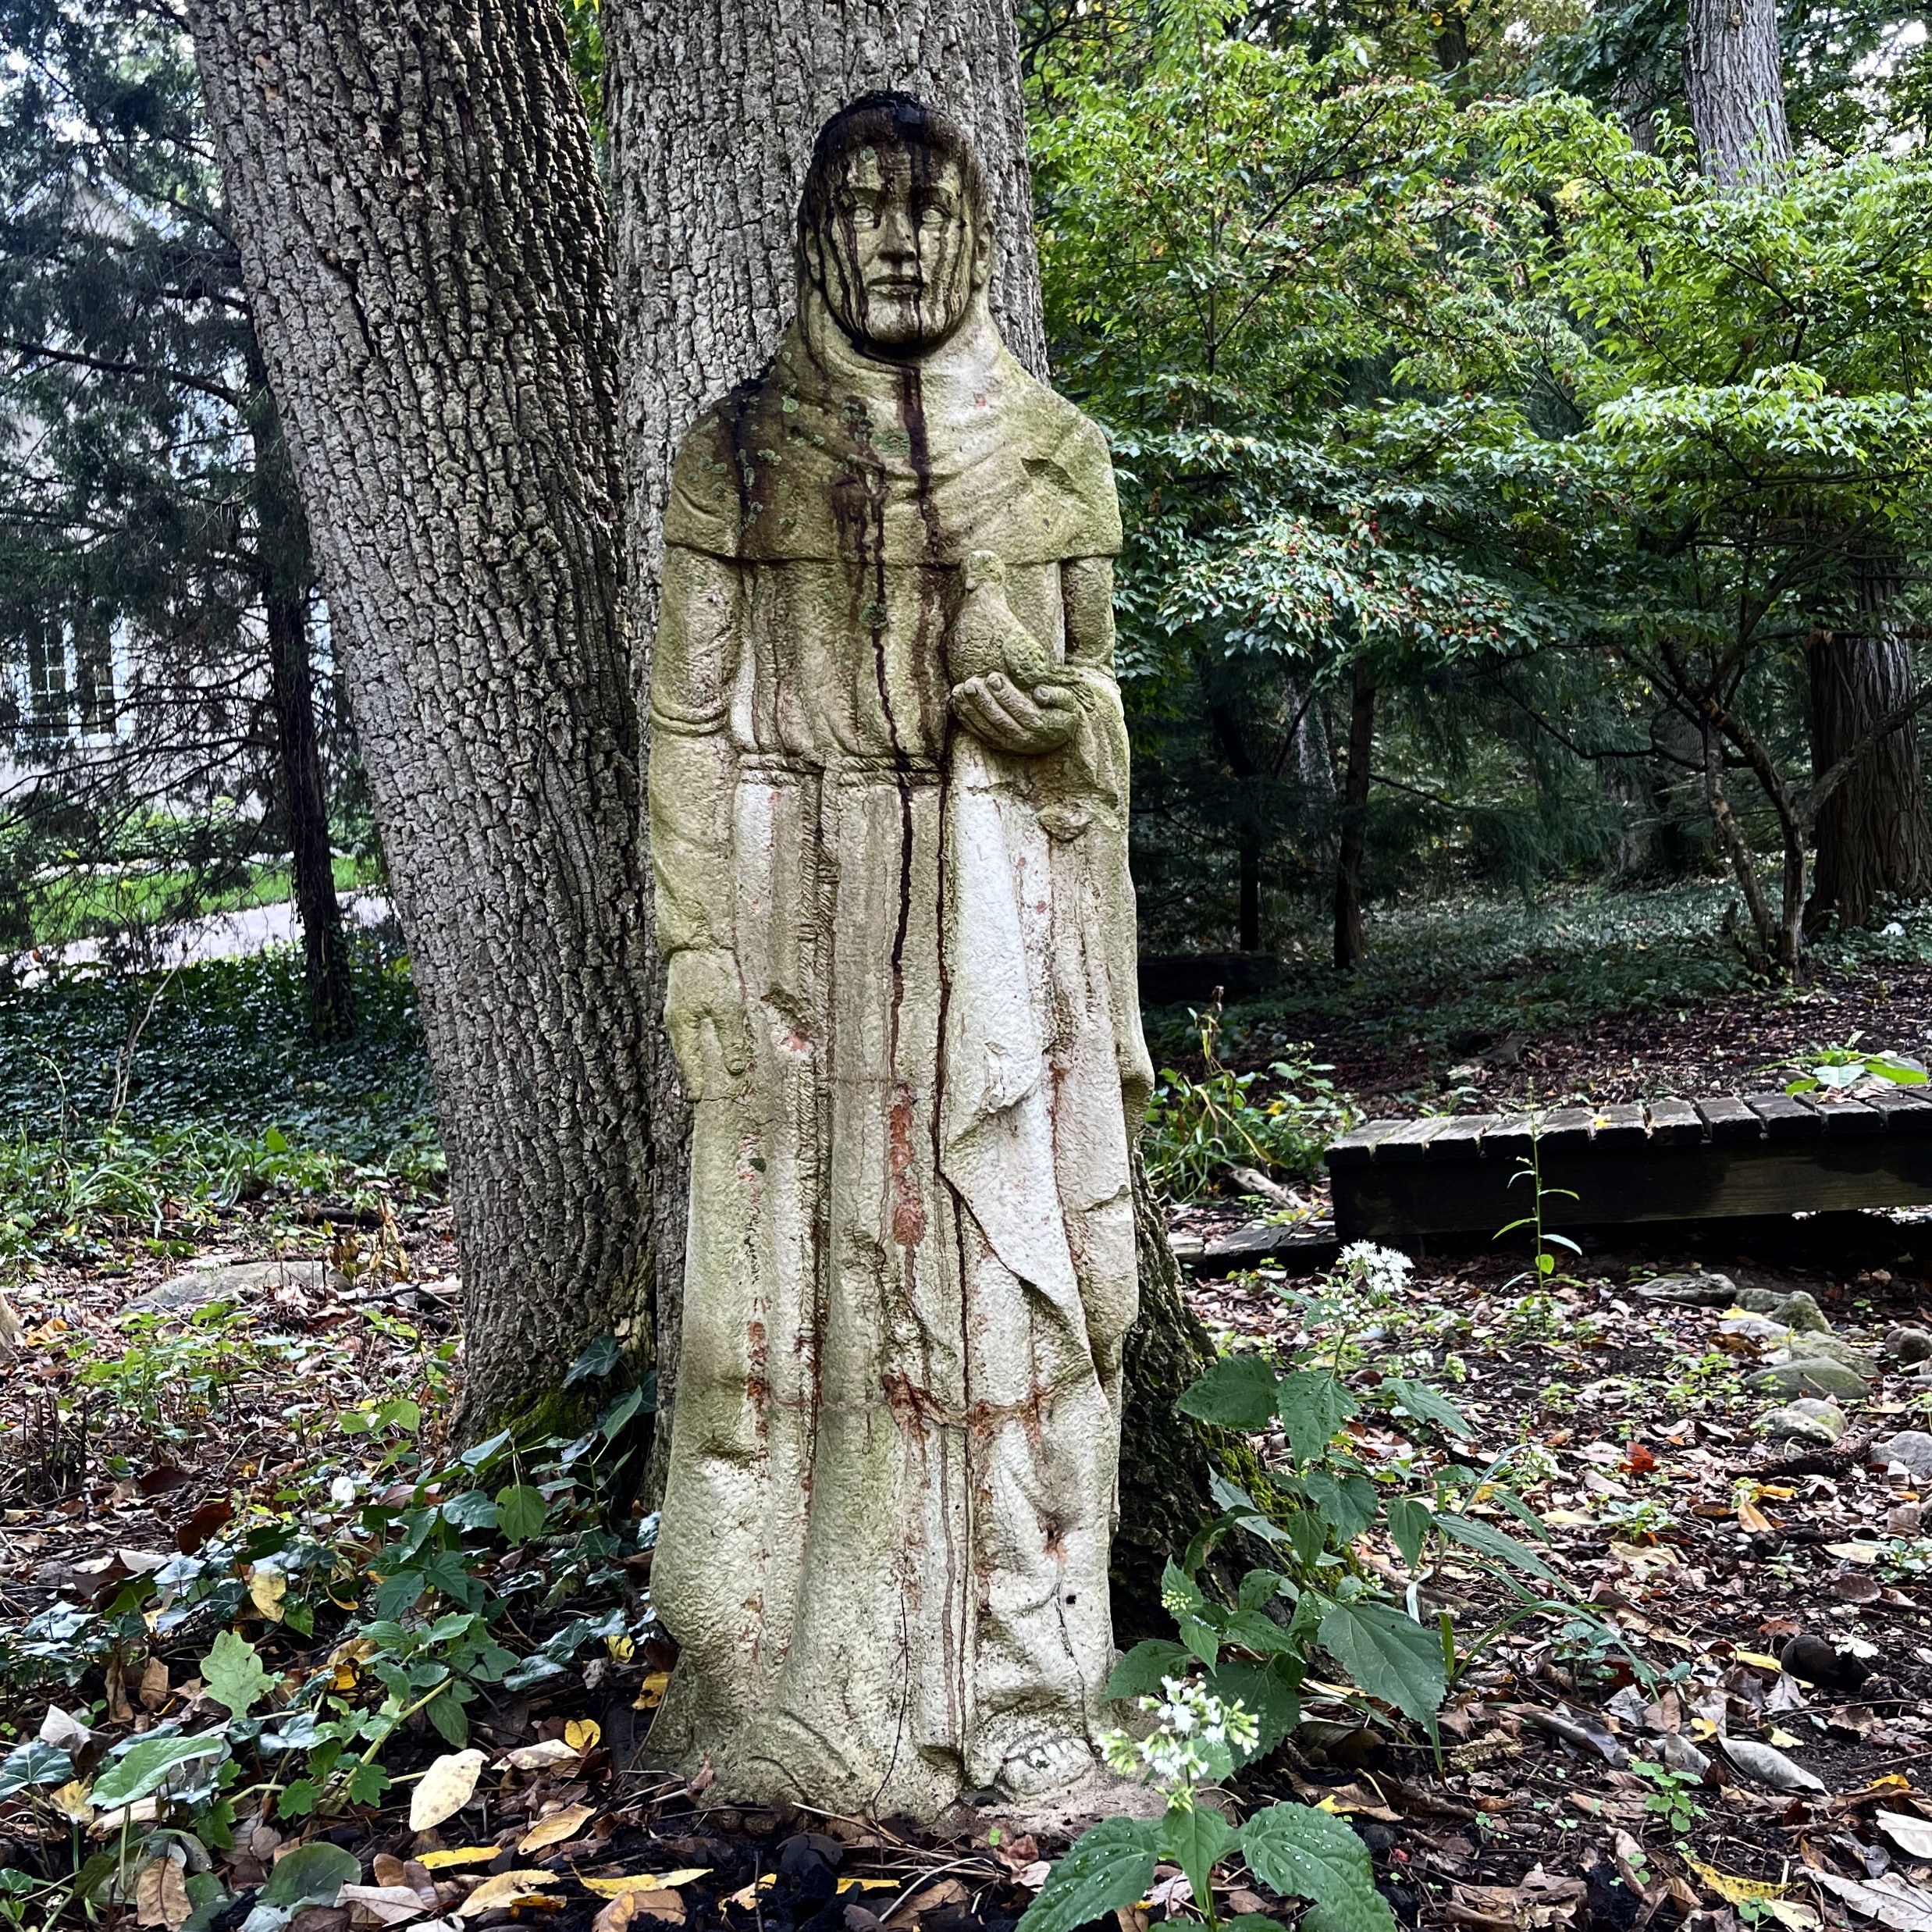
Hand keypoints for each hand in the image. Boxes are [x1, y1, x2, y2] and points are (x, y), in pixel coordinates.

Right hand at [665, 947, 748, 1100]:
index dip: (694, 1080)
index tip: (696, 1099)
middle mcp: (676, 1020)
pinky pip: (689, 1028)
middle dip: (692, 1072)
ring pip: (686, 1040)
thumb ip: (731, 1040)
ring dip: (694, 1057)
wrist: (697, 943)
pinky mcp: (684, 999)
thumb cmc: (712, 974)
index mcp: (683, 1026)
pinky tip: (703, 1043)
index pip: (689, 1061)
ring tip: (700, 1073)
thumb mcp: (728, 1009)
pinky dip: (696, 1041)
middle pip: (684, 1053)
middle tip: (697, 1093)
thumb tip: (733, 1068)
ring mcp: (677, 1009)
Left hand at [950, 672, 1079, 754]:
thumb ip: (1057, 695)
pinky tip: (957, 703)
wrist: (1061, 739)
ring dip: (971, 709)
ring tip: (960, 689)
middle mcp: (1026, 739)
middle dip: (984, 701)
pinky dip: (966, 719)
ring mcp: (1011, 745)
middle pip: (1001, 720)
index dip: (1006, 695)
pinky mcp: (999, 746)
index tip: (994, 677)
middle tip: (972, 682)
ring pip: (988, 728)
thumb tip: (1039, 693)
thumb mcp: (1069, 703)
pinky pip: (980, 734)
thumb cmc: (1063, 713)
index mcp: (1044, 727)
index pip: (1022, 711)